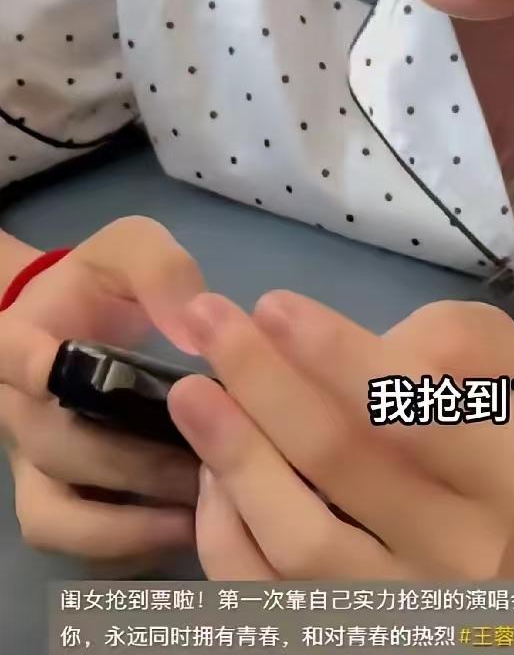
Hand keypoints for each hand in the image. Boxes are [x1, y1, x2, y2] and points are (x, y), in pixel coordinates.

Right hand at [0, 216, 205, 561]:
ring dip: (132, 520)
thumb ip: (159, 270)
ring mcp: (31, 464)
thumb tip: (193, 326)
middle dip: (134, 461)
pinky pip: (79, 544)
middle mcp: (17, 411)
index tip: (55, 366)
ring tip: (206, 507)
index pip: (8, 353)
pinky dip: (132, 545)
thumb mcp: (130, 248)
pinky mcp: (55, 503)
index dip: (26, 364)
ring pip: (60, 516)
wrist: (78, 318)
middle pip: (58, 449)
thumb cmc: (102, 284)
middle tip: (212, 459)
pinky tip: (194, 527)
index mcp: (18, 339)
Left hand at [167, 293, 513, 578]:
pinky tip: (210, 469)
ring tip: (192, 394)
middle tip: (209, 322)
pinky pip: (261, 592)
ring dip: (237, 456)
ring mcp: (395, 607)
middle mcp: (455, 555)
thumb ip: (438, 338)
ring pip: (299, 541)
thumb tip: (332, 341)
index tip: (271, 303)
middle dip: (266, 382)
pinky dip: (226, 528)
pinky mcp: (338, 633)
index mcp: (500, 478)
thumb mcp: (490, 364)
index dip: (338, 357)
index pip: (417, 415)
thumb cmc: (475, 430)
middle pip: (344, 464)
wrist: (500, 546)